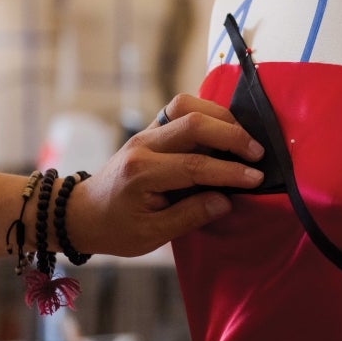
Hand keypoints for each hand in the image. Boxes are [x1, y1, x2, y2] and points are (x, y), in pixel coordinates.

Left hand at [65, 94, 264, 256]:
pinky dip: (206, 112)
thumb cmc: (116, 228)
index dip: (230, 172)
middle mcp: (143, 145)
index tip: (257, 178)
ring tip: (244, 137)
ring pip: (186, 105)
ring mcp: (146, 132)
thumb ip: (190, 216)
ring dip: (220, 116)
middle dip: (231, 135)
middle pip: (193, 123)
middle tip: (258, 153)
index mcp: (142, 173)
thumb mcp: (152, 235)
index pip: (194, 165)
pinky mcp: (151, 129)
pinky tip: (224, 128)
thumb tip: (227, 200)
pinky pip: (181, 108)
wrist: (83, 213)